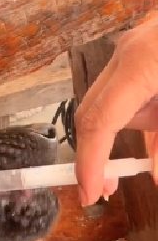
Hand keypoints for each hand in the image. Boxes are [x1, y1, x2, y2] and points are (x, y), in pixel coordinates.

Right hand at [74, 19, 157, 205]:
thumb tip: (154, 174)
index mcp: (141, 65)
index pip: (100, 121)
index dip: (90, 162)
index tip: (90, 194)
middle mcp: (127, 54)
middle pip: (94, 112)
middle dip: (97, 152)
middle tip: (106, 188)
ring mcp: (133, 47)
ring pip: (112, 101)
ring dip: (131, 127)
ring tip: (157, 136)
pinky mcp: (143, 46)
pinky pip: (128, 88)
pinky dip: (141, 110)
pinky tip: (157, 116)